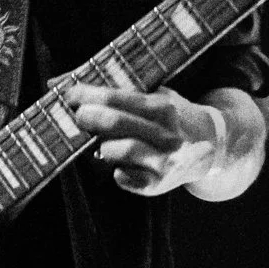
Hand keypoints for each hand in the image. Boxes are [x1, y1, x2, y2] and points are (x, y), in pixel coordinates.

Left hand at [64, 83, 223, 196]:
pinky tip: (118, 163)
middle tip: (78, 116)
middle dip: (88, 118)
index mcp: (162, 108)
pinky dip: (114, 170)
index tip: (68, 93)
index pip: (117, 97)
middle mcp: (166, 135)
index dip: (87, 95)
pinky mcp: (156, 185)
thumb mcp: (152, 94)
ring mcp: (163, 162)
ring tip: (101, 143)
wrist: (211, 146)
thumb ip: (110, 88)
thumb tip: (57, 82)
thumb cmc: (170, 116)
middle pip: (114, 124)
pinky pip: (122, 178)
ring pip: (116, 152)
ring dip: (101, 147)